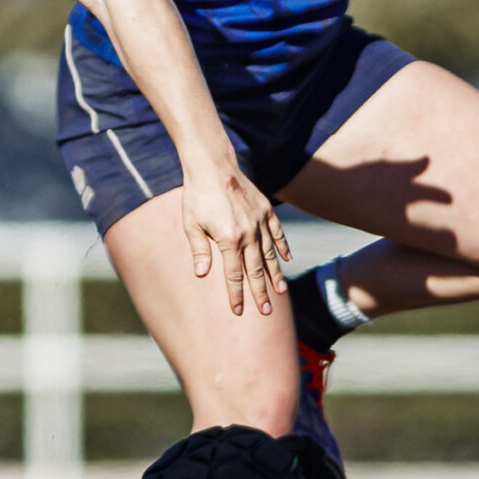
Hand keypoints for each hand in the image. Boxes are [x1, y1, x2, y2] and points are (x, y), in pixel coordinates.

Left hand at [180, 157, 289, 314]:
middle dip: (260, 293)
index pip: (234, 275)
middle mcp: (248, 233)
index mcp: (228, 240)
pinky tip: (287, 259)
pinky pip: (277, 233)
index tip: (239, 311)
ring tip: (280, 292)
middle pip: (256, 270)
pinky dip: (283, 246)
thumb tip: (202, 274)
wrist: (213, 166)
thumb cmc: (197, 197)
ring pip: (270, 254)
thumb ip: (199, 250)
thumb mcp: (191, 225)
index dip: (236, 295)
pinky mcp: (266, 210)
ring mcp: (260, 221)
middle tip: (265, 312)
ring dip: (275, 275)